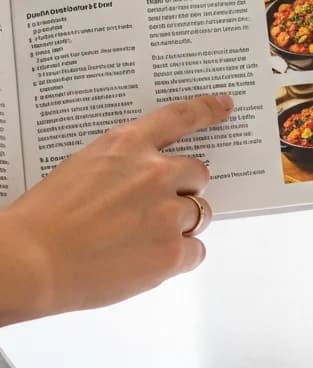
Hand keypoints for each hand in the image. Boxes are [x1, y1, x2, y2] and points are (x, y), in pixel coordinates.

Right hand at [0, 94, 232, 323]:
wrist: (33, 259)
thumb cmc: (45, 218)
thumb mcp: (81, 168)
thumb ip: (120, 168)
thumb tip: (140, 185)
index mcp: (127, 145)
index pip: (179, 118)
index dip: (206, 110)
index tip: (224, 105)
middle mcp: (155, 173)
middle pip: (198, 173)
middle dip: (185, 188)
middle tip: (160, 207)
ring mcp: (168, 213)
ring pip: (200, 213)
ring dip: (181, 224)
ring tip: (144, 240)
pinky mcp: (172, 252)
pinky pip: (196, 251)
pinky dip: (180, 257)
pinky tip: (148, 262)